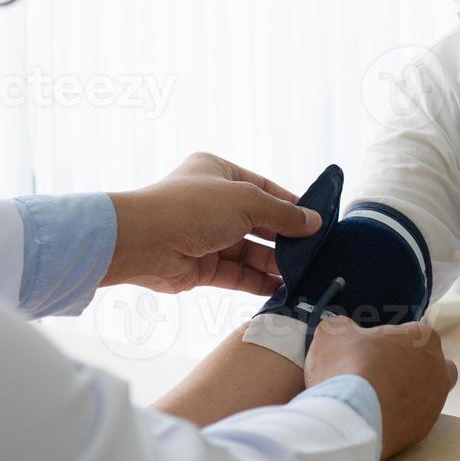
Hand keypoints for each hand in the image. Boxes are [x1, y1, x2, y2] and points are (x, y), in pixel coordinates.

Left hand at [104, 152, 322, 295]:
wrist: (144, 241)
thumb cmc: (190, 207)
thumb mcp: (246, 201)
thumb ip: (282, 213)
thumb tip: (312, 222)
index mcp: (218, 173)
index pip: (263, 188)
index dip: (289, 204)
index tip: (315, 220)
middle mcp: (212, 203)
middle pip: (257, 221)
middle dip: (284, 237)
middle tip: (313, 251)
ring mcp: (205, 236)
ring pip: (248, 251)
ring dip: (274, 262)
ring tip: (303, 272)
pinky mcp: (201, 266)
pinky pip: (237, 274)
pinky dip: (258, 280)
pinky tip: (282, 286)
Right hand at [305, 317, 456, 460]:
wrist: (350, 421)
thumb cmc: (348, 369)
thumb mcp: (333, 333)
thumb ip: (344, 327)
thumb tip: (342, 331)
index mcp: (422, 339)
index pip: (412, 332)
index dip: (388, 339)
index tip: (368, 348)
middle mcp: (438, 370)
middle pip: (427, 363)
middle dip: (407, 366)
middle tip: (376, 371)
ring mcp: (434, 403)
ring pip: (422, 394)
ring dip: (401, 394)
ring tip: (368, 398)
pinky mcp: (423, 432)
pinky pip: (410, 420)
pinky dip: (394, 418)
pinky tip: (370, 416)